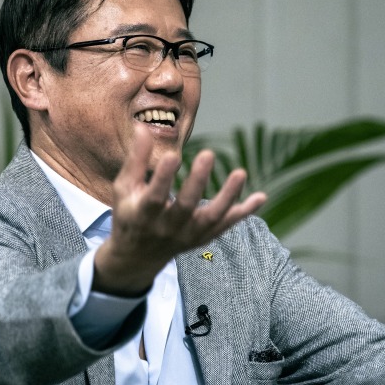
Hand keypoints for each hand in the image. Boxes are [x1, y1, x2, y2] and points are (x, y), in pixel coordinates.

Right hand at [93, 123, 266, 295]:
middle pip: (186, 207)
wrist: (136, 256)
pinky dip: (243, 213)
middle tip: (207, 153)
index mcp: (143, 214)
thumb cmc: (129, 213)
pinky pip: (225, 225)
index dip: (163, 177)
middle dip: (198, 182)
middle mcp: (166, 227)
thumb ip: (136, 160)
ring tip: (240, 172)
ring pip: (211, 218)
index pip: (154, 196)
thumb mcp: (125, 188)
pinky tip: (260, 197)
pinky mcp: (202, 238)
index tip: (173, 154)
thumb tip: (143, 128)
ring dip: (228, 197)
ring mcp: (187, 235)